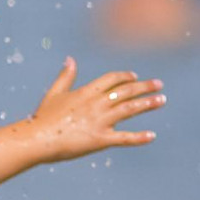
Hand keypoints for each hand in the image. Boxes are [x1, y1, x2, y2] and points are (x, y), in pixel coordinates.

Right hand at [22, 59, 162, 163]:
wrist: (37, 139)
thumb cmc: (43, 118)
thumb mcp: (54, 94)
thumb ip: (65, 77)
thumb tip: (70, 59)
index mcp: (86, 92)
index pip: (112, 79)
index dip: (125, 76)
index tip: (135, 76)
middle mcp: (97, 104)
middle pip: (126, 91)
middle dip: (144, 87)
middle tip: (159, 85)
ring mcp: (100, 121)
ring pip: (130, 109)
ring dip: (148, 104)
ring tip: (161, 100)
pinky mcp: (100, 139)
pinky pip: (124, 138)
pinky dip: (139, 137)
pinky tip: (152, 136)